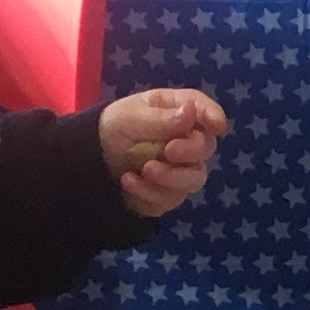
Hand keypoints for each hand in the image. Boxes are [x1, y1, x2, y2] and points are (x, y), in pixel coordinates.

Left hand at [101, 89, 227, 217]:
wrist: (91, 160)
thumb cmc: (114, 127)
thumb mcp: (131, 116)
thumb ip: (162, 119)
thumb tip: (192, 112)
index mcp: (177, 111)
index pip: (203, 110)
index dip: (213, 116)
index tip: (217, 126)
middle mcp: (185, 139)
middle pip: (206, 148)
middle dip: (190, 151)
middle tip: (168, 151)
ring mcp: (181, 169)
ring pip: (194, 179)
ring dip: (170, 177)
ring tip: (144, 171)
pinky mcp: (170, 193)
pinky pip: (170, 199)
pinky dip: (149, 193)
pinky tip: (128, 182)